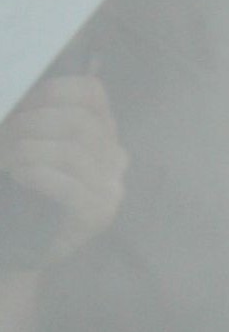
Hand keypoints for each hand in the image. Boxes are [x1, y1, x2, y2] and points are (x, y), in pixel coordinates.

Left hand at [0, 76, 129, 271]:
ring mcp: (110, 189)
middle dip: (31, 123)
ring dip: (27, 149)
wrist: (24, 244)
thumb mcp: (36, 146)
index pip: (91, 93)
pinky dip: (35, 173)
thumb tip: (22, 87)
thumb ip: (37, 119)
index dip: (54, 90)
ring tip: (5, 157)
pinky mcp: (97, 215)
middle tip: (4, 134)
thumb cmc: (24, 189)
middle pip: (79, 122)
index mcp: (102, 133)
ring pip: (71, 152)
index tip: (22, 100)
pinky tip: (19, 175)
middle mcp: (114, 158)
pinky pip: (66, 185)